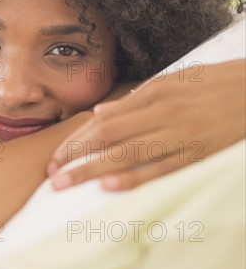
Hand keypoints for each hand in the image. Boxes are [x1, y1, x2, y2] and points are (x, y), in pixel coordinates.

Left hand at [46, 59, 245, 190]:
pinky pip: (160, 168)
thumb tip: (101, 112)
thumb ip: (138, 98)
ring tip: (65, 183)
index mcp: (155, 94)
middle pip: (107, 136)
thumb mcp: (177, 81)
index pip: (104, 119)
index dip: (76, 139)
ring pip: (126, 153)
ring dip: (92, 169)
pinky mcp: (196, 154)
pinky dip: (134, 177)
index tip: (56, 155)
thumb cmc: (218, 86)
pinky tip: (110, 186)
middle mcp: (161, 113)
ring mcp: (178, 135)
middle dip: (75, 155)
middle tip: (51, 174)